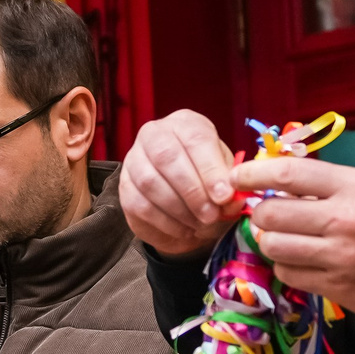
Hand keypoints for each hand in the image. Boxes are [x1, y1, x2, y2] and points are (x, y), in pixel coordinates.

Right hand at [121, 110, 243, 258]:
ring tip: (200, 224)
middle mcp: (154, 134)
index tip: (224, 195)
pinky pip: (141, 205)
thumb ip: (229, 186)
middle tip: (211, 214)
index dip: (210, 168)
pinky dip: (166, 222)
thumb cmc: (208, 181)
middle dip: (193, 191)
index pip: (195, 138)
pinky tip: (185, 229)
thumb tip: (230, 202)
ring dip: (180, 209)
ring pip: (150, 182)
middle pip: (167, 157)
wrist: (185, 202)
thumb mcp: (225, 177)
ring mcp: (134, 160)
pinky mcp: (124, 187)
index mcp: (185, 124)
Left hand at [232, 155, 354, 328]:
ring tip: (289, 238)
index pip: (287, 174)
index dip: (253, 175)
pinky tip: (305, 261)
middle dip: (262, 214)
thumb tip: (289, 181)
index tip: (238, 179)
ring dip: (273, 242)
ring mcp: (340, 258)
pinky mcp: (340, 289)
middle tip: (270, 215)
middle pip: (271, 214)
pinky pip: (292, 275)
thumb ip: (338, 185)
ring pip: (275, 247)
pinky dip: (290, 267)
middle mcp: (344, 221)